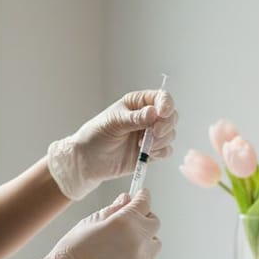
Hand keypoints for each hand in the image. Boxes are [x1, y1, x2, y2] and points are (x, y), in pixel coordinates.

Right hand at [23, 190, 161, 258]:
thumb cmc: (72, 250)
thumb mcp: (91, 221)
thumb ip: (113, 209)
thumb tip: (126, 199)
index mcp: (124, 222)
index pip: (144, 203)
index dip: (143, 196)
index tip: (142, 195)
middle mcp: (136, 241)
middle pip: (154, 223)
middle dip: (145, 218)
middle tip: (134, 219)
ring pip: (155, 245)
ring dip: (146, 240)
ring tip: (129, 243)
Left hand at [46, 88, 177, 200]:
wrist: (88, 160)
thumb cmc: (96, 135)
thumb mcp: (113, 122)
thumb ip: (135, 118)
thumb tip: (153, 112)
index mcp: (138, 103)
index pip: (161, 98)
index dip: (166, 104)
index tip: (162, 113)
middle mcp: (147, 117)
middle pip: (171, 116)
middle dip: (165, 125)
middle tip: (153, 133)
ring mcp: (150, 135)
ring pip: (170, 134)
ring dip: (161, 140)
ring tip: (142, 145)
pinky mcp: (150, 152)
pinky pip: (166, 150)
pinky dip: (160, 152)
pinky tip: (147, 154)